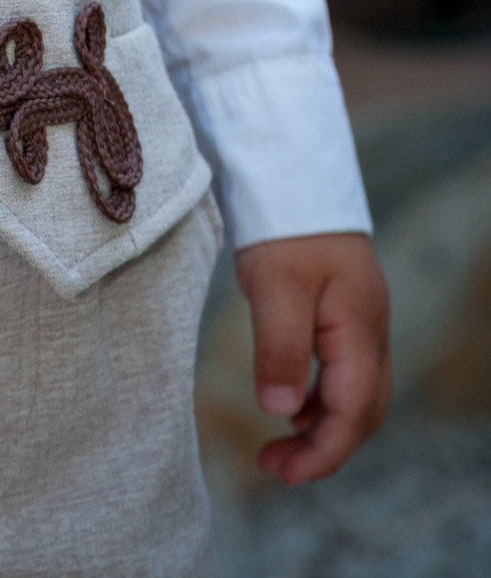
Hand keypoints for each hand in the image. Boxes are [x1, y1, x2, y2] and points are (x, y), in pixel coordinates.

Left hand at [233, 231, 389, 484]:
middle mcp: (371, 331)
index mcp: (360, 329)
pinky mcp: (344, 312)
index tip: (284, 474)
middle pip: (363, 412)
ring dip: (322, 426)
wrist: (295, 171)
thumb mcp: (275, 284)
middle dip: (324, 449)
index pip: (353, 412)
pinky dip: (319, 397)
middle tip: (275, 468)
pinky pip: (343, 371)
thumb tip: (280, 411)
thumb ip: (280, 347)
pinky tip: (289, 401)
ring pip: (356, 394)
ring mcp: (361, 322)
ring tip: (277, 445)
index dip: (322, 453)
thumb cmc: (285, 223)